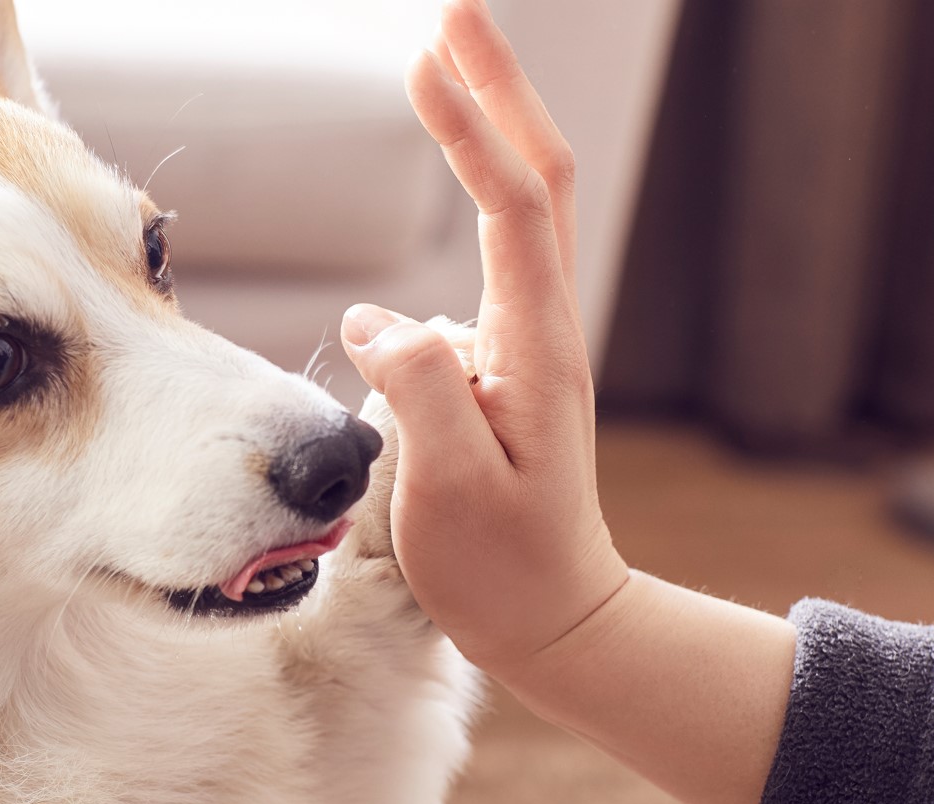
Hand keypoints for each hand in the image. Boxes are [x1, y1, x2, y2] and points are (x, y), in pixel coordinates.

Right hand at [341, 0, 627, 680]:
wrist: (553, 613)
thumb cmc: (503, 563)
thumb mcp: (453, 488)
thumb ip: (421, 393)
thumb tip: (380, 316)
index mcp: (537, 347)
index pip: (513, 210)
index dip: (470, 130)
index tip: (423, 59)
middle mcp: (541, 328)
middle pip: (536, 182)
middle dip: (499, 93)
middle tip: (452, 16)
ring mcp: (524, 340)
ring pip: (517, 212)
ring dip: (486, 131)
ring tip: (439, 66)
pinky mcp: (498, 359)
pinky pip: (485, 259)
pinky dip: (470, 193)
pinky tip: (444, 182)